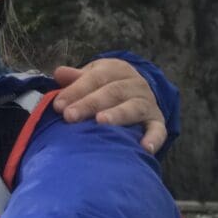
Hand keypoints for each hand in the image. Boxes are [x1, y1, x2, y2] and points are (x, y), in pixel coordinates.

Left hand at [51, 59, 166, 153]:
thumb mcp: (92, 77)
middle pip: (112, 92)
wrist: (136, 90)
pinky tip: (144, 148)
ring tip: (100, 122)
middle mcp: (135, 84)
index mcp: (116, 69)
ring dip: (117, 115)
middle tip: (70, 116)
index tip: (58, 106)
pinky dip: (153, 138)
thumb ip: (76, 78)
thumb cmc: (104, 86)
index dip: (76, 90)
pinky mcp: (157, 121)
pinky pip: (158, 130)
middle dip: (89, 104)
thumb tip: (59, 73)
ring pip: (133, 108)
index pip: (95, 78)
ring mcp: (147, 102)